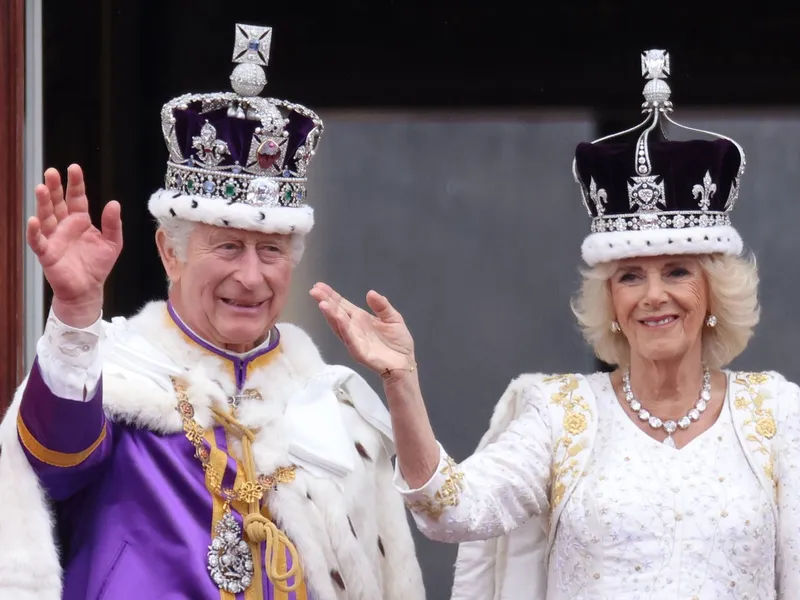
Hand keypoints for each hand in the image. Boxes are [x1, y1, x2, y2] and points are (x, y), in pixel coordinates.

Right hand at [26, 165, 122, 326]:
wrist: (88, 290)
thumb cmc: (98, 265)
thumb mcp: (112, 243)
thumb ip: (112, 224)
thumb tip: (114, 203)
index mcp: (80, 220)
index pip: (77, 198)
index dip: (76, 184)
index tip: (74, 168)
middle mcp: (65, 225)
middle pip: (58, 203)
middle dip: (55, 187)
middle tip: (52, 172)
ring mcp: (54, 238)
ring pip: (46, 216)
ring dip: (43, 203)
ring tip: (41, 188)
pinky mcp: (47, 253)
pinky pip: (38, 241)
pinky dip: (34, 231)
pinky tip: (33, 220)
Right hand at [310, 282, 415, 376]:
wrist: (405, 364)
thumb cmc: (398, 342)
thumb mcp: (393, 318)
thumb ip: (382, 305)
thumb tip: (370, 292)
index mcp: (360, 318)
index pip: (342, 305)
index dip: (331, 295)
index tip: (319, 285)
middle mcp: (353, 328)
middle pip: (337, 313)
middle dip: (325, 302)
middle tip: (314, 290)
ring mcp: (354, 340)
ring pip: (339, 326)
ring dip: (330, 314)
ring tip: (322, 303)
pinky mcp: (359, 352)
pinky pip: (349, 339)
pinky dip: (343, 328)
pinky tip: (338, 318)